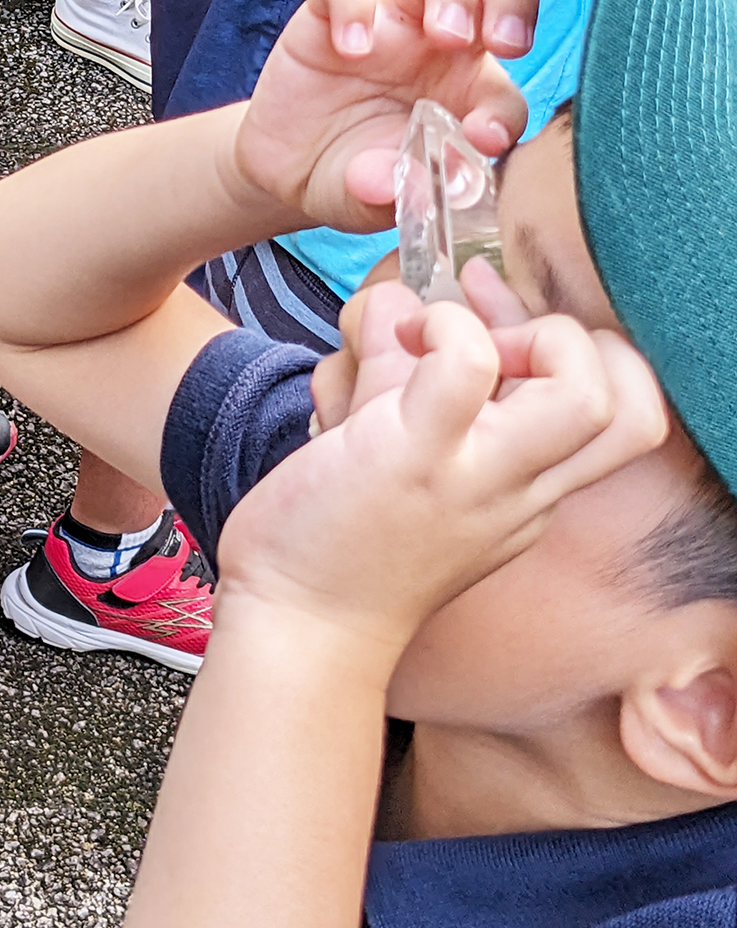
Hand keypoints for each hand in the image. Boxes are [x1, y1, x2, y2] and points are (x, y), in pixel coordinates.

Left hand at [216, 279, 667, 657]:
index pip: (616, 416)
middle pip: (634, 408)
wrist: (295, 625)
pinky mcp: (416, 458)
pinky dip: (442, 327)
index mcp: (524, 497)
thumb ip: (399, 375)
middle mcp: (518, 491)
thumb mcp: (394, 459)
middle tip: (486, 336)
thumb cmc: (335, 543)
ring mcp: (474, 476)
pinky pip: (466, 364)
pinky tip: (392, 337)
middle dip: (580, 342)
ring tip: (445, 339)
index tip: (497, 318)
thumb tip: (396, 302)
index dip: (579, 350)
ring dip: (528, 333)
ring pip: (582, 390)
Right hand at [230, 0, 537, 234]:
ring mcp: (386, 23)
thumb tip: (433, 181)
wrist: (284, 174)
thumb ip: (406, 192)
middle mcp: (437, 48)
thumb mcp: (376, 201)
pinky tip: (349, 46)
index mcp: (465, 96)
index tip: (483, 140)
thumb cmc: (347, 181)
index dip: (505, 113)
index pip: (507, 91)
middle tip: (497, 41)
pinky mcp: (329, 13)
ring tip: (439, 33)